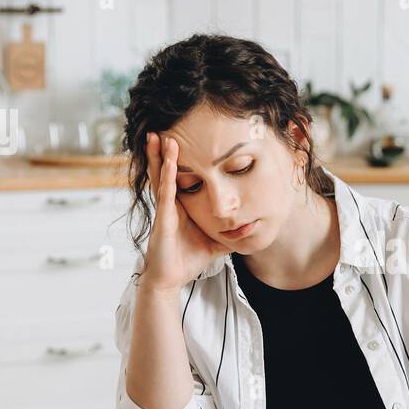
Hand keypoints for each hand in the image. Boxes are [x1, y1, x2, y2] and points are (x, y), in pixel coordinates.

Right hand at [140, 133, 230, 292]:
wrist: (171, 279)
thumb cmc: (187, 260)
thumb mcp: (215, 242)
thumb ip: (228, 232)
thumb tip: (249, 229)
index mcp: (180, 207)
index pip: (179, 178)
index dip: (178, 160)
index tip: (182, 141)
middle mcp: (170, 204)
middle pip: (164, 172)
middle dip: (163, 151)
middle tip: (162, 129)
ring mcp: (165, 210)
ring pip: (161, 177)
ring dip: (161, 156)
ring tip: (159, 136)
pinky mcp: (164, 218)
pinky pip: (165, 192)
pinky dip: (167, 174)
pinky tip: (168, 159)